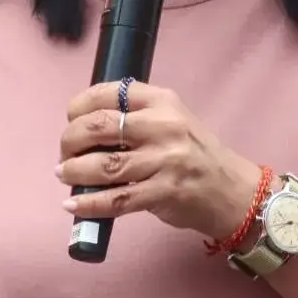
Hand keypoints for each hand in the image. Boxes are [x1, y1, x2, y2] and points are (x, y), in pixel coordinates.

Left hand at [55, 80, 263, 242]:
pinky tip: (73, 204)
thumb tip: (84, 127)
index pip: (108, 93)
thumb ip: (136, 116)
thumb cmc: (195, 153)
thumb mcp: (172, 118)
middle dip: (70, 140)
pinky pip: (117, 200)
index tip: (70, 120)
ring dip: (75, 171)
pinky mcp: (164, 193)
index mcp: (162, 101)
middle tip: (65, 153)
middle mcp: (163, 126)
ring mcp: (165, 160)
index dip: (78, 107)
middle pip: (99, 127)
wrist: (233, 189)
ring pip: (105, 164)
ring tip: (64, 175)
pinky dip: (89, 203)